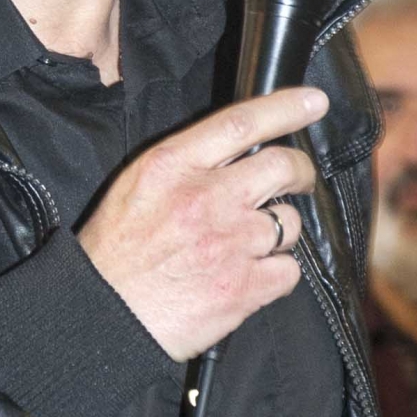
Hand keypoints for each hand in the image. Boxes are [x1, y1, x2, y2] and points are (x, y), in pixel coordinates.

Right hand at [77, 87, 327, 360]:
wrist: (103, 315)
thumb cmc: (114, 254)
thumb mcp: (135, 187)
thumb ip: (185, 165)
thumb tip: (237, 154)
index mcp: (172, 166)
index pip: (241, 122)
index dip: (285, 107)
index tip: (313, 101)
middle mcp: (205, 198)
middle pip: (282, 166)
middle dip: (301, 171)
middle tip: (299, 179)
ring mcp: (229, 243)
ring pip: (289, 223)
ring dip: (279, 232)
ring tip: (249, 246)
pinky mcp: (243, 287)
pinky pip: (288, 271)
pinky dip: (277, 275)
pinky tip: (250, 279)